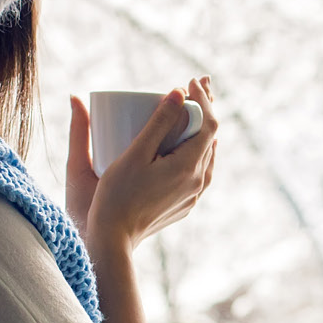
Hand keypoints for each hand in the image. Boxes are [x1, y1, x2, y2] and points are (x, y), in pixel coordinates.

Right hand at [65, 77, 219, 257]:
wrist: (112, 240)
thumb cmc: (116, 196)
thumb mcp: (134, 154)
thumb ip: (156, 123)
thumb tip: (176, 92)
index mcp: (188, 167)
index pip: (209, 123)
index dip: (203, 98)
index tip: (190, 81)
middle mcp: (198, 182)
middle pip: (210, 137)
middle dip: (203, 108)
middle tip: (193, 86)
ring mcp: (193, 196)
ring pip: (206, 154)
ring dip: (200, 129)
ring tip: (190, 109)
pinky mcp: (185, 204)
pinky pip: (198, 170)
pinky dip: (195, 149)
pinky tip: (186, 143)